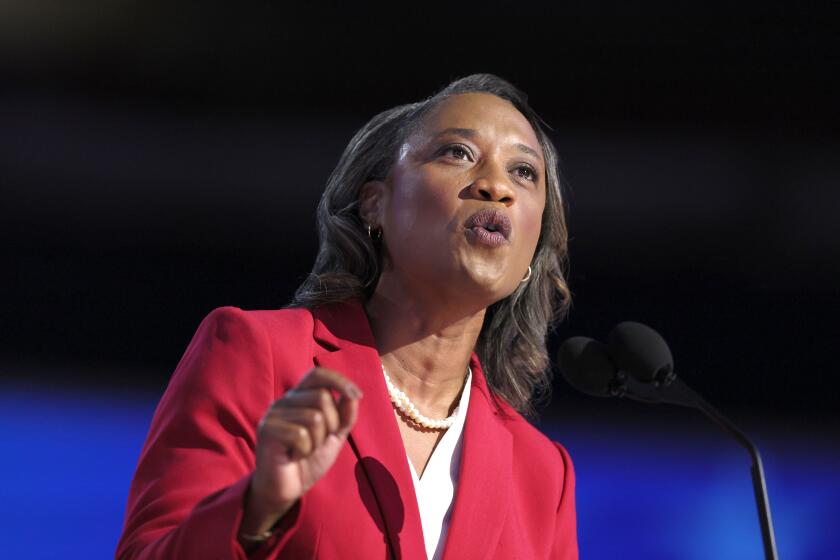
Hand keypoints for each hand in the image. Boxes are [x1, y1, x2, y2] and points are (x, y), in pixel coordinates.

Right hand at [247, 368, 361, 519]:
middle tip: (319, 442)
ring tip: (305, 450)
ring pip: (314, 417)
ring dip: (317, 440)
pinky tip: (294, 456)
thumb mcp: (335, 436)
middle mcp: (285, 401)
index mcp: (300, 398)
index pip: (318, 375)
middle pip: (322, 397)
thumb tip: (353, 394)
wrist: (288, 489)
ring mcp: (274, 414)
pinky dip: (305, 450)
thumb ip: (345, 415)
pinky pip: (300, 434)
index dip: (339, 380)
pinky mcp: (267, 431)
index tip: (357, 395)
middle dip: (331, 424)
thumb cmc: (309, 460)